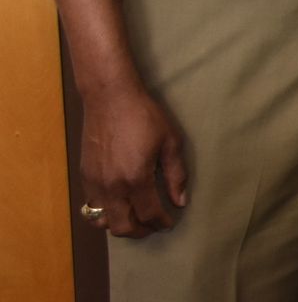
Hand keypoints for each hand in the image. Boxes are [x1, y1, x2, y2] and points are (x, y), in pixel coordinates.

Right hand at [79, 81, 186, 237]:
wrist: (110, 98)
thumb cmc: (144, 116)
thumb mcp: (170, 142)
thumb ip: (175, 175)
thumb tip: (180, 201)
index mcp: (136, 178)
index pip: (149, 214)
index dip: (162, 223)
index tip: (170, 222)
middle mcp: (112, 187)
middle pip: (123, 227)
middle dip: (141, 231)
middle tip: (154, 225)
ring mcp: (94, 183)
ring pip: (103, 222)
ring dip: (121, 225)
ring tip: (136, 217)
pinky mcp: (84, 176)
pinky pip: (92, 207)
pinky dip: (105, 213)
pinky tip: (120, 204)